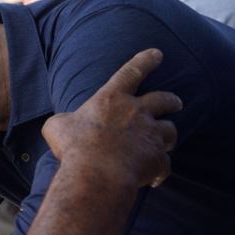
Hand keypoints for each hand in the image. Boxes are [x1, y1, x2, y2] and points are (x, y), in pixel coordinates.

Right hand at [43, 49, 180, 188]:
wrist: (97, 175)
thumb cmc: (74, 148)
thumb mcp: (57, 127)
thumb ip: (64, 121)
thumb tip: (62, 124)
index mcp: (112, 99)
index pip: (131, 72)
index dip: (145, 61)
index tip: (158, 54)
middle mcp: (136, 112)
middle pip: (163, 100)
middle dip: (172, 101)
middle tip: (177, 103)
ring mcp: (150, 134)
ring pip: (170, 131)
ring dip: (168, 136)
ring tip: (166, 142)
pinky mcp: (157, 158)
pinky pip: (165, 164)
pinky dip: (161, 171)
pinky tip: (155, 180)